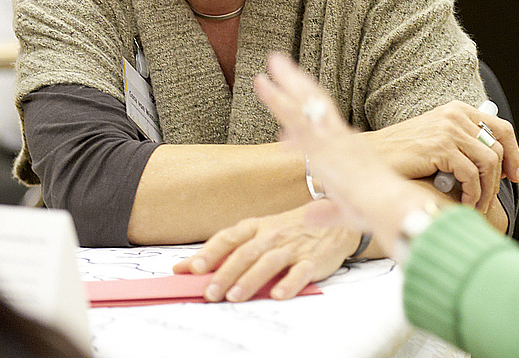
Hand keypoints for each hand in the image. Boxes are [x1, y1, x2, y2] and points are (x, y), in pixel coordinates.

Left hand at [173, 200, 358, 301]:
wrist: (334, 220)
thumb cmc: (289, 230)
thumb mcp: (257, 232)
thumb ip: (223, 250)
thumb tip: (184, 267)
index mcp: (256, 227)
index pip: (229, 238)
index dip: (210, 252)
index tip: (193, 268)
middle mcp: (272, 235)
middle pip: (245, 253)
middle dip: (225, 274)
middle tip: (210, 292)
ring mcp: (293, 247)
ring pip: (269, 263)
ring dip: (250, 280)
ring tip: (234, 297)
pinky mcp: (312, 261)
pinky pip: (300, 272)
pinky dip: (289, 283)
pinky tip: (278, 294)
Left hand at [253, 52, 441, 251]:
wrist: (390, 204)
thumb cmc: (377, 211)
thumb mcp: (346, 213)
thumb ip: (326, 213)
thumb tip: (310, 215)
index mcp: (350, 151)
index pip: (324, 130)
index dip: (304, 122)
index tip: (284, 129)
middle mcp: (341, 138)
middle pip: (317, 102)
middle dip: (298, 84)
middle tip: (280, 63)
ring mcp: (331, 137)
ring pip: (304, 103)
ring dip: (285, 82)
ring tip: (272, 60)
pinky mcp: (322, 141)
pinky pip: (297, 116)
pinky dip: (279, 99)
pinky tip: (265, 84)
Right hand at [362, 101, 518, 212]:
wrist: (372, 158)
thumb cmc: (401, 155)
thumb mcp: (436, 142)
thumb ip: (461, 146)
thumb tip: (492, 165)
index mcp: (457, 111)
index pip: (501, 128)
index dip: (513, 153)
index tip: (514, 174)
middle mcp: (455, 115)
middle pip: (498, 146)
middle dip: (501, 177)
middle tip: (492, 197)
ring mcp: (449, 129)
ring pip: (489, 162)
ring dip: (487, 190)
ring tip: (476, 205)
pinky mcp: (441, 146)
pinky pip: (471, 174)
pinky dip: (472, 193)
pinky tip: (464, 202)